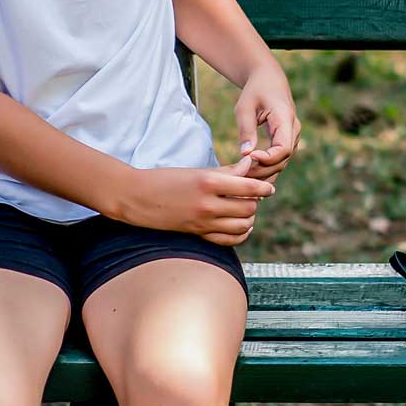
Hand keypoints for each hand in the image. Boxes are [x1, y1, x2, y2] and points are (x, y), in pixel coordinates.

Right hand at [117, 161, 275, 245]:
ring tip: (246, 210)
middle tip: (253, 197)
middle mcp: (207, 204)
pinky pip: (228, 240)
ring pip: (242, 225)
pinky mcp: (196, 233)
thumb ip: (226, 171)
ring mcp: (202, 222)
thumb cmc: (167, 179)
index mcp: (208, 182)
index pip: (249, 187)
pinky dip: (239, 234)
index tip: (269, 189)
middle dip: (255, 202)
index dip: (264, 188)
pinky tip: (240, 226)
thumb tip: (250, 165)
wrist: (136, 197)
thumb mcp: (197, 170)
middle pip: (249, 208)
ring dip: (249, 218)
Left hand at [234, 60, 300, 181]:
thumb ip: (246, 130)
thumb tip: (245, 153)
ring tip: (242, 175)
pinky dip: (267, 168)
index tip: (248, 158)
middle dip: (263, 169)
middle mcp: (293, 130)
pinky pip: (280, 159)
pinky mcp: (286, 140)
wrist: (269, 80)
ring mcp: (292, 136)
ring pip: (283, 162)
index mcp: (285, 118)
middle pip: (283, 159)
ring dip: (264, 172)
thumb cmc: (255, 91)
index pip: (283, 148)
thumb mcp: (245, 107)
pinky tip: (250, 173)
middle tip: (240, 172)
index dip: (267, 158)